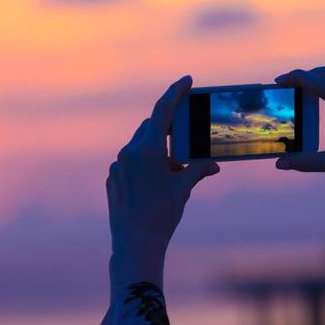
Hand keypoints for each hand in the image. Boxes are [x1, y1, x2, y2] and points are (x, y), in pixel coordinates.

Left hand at [106, 75, 219, 285]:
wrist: (135, 245)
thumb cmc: (161, 216)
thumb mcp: (183, 189)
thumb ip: (198, 170)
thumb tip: (212, 164)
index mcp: (147, 150)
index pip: (162, 111)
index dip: (174, 92)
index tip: (186, 80)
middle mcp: (128, 153)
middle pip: (151, 128)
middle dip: (170, 130)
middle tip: (187, 136)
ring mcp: (117, 166)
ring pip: (141, 146)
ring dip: (158, 150)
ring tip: (174, 170)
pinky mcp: (112, 179)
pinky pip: (131, 163)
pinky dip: (146, 165)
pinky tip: (157, 183)